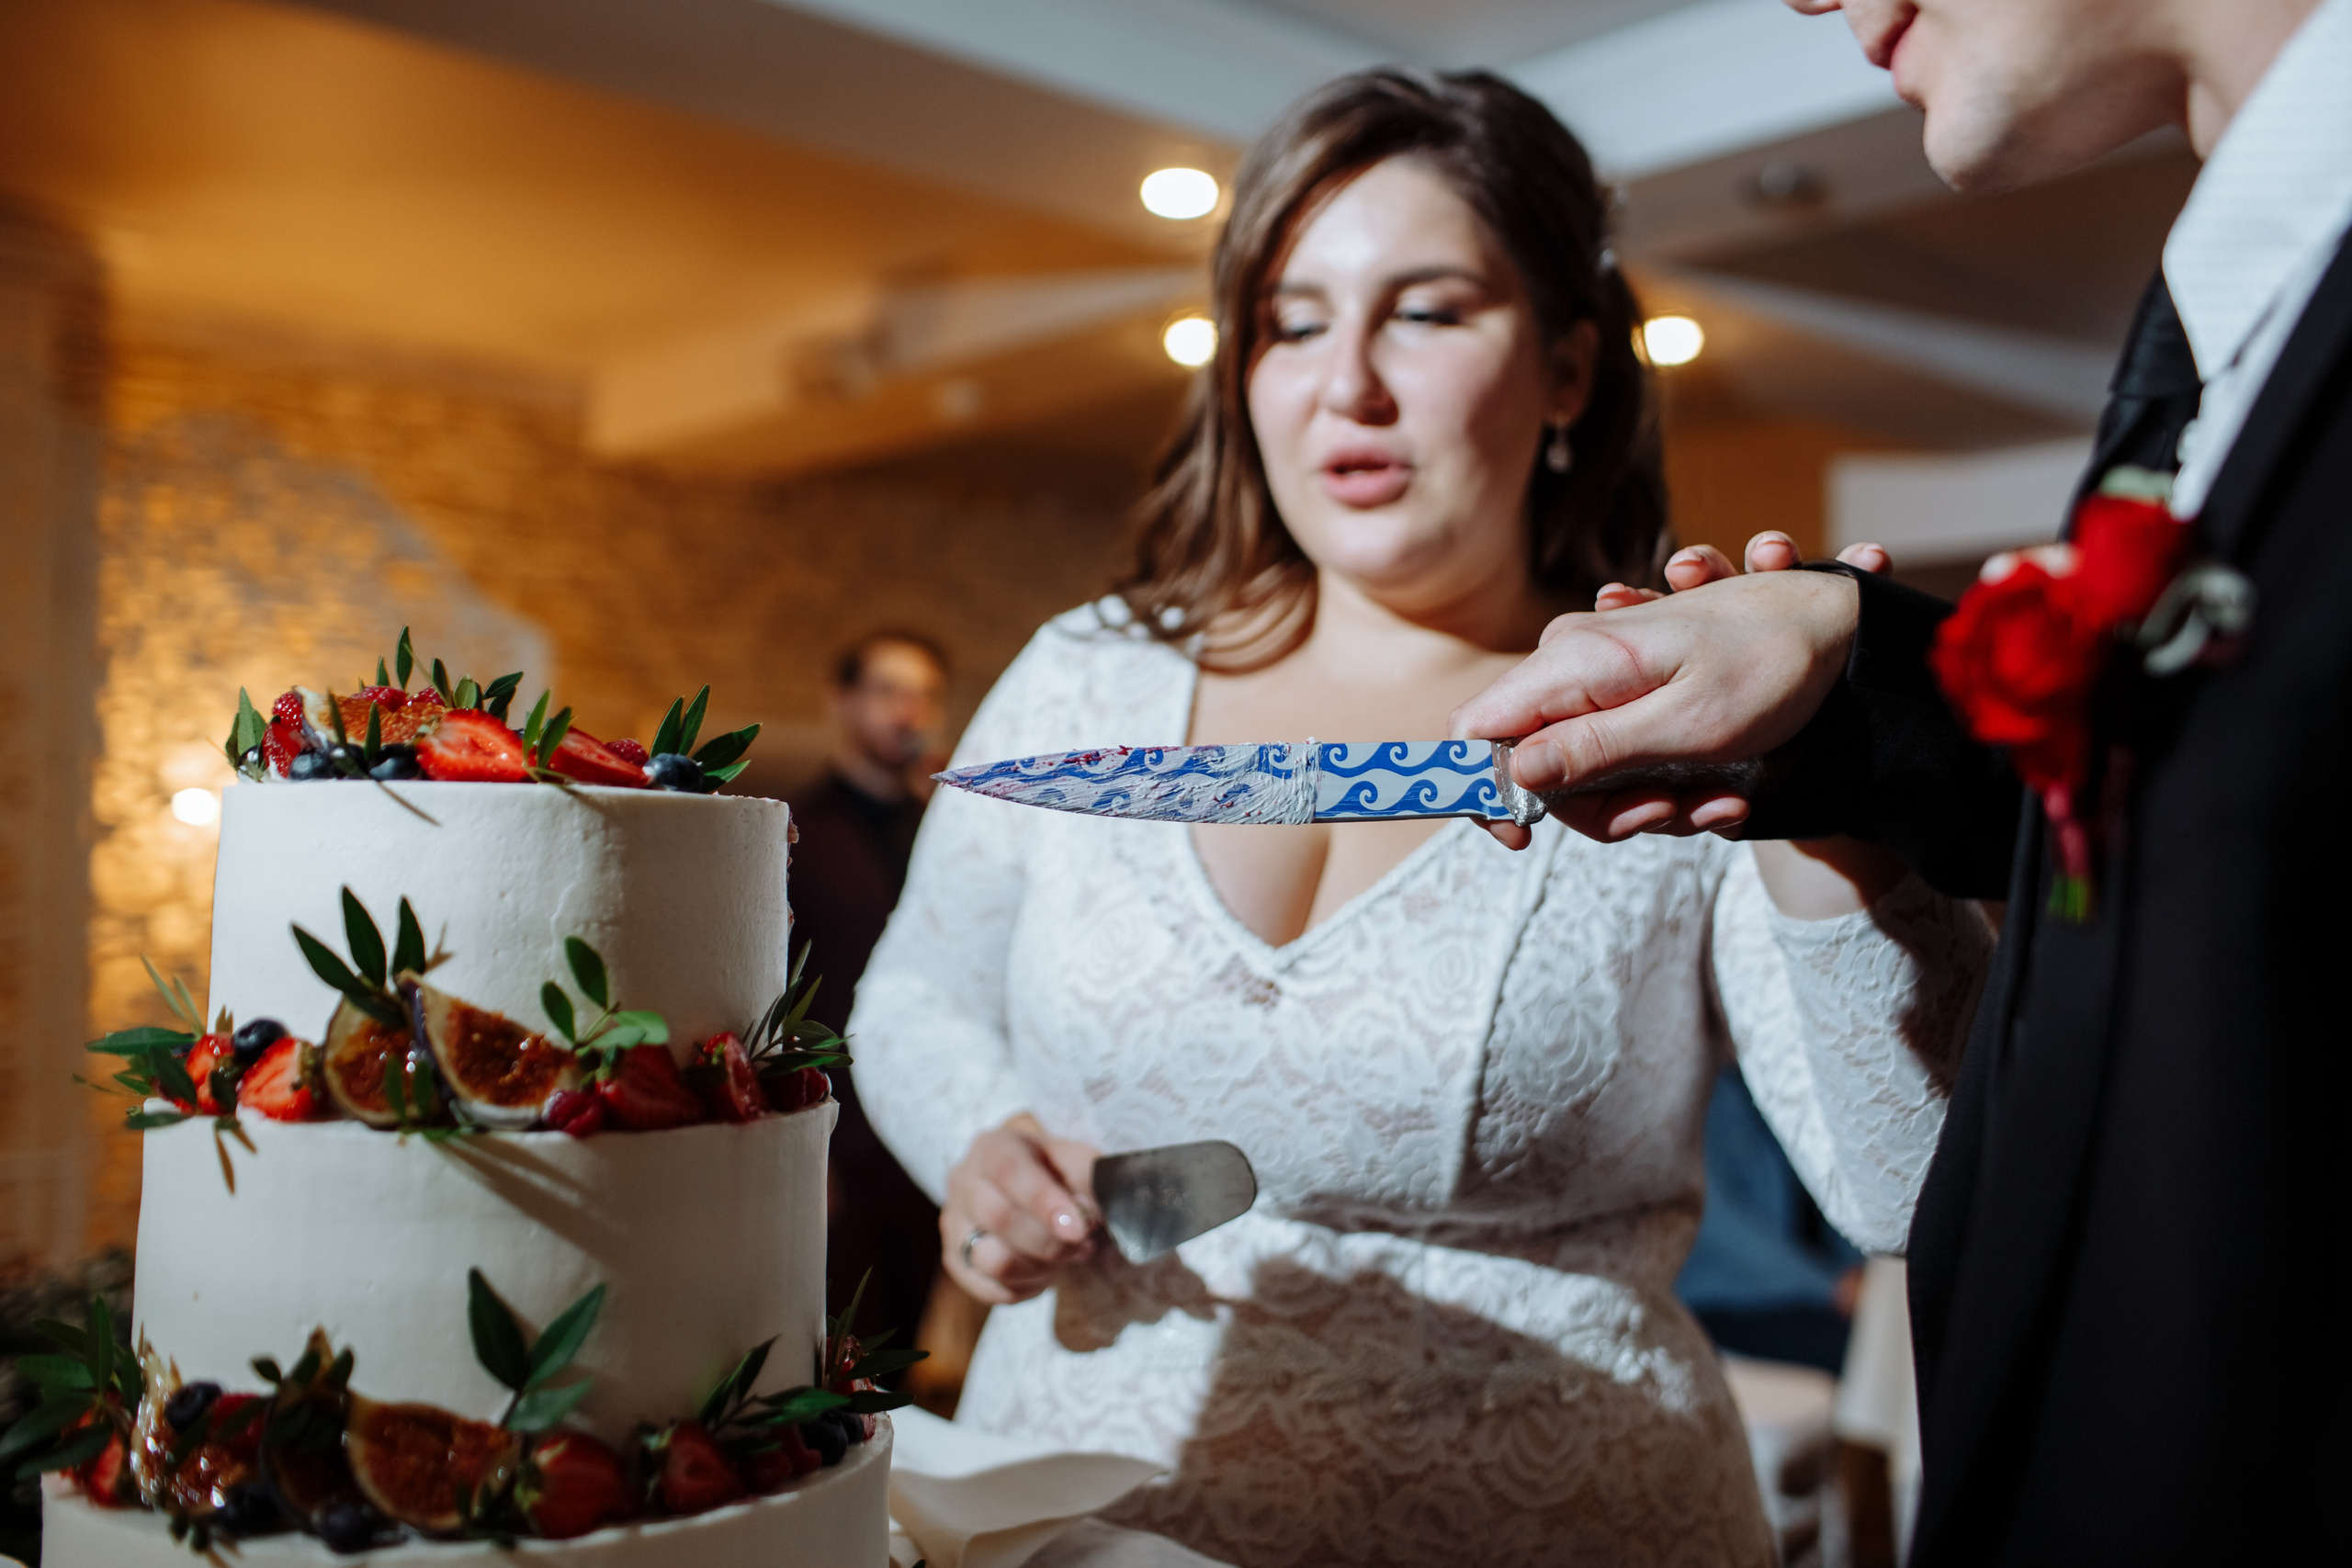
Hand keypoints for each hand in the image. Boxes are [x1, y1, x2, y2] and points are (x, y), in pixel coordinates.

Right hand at [940, 1113, 1100, 1304]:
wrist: (1029, 1187)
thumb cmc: (1054, 1173)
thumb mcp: (1076, 1161)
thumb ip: (1088, 1177)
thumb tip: (1089, 1211)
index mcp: (993, 1148)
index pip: (1008, 1170)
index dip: (1044, 1202)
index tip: (1077, 1229)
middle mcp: (963, 1182)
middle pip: (998, 1218)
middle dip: (1050, 1241)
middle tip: (1081, 1244)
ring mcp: (954, 1223)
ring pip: (993, 1261)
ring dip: (1039, 1268)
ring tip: (1063, 1257)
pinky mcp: (956, 1261)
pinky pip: (992, 1289)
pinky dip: (1027, 1287)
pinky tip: (1044, 1271)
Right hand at [1452, 533, 1889, 846]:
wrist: (1839, 628)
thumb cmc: (1773, 668)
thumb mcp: (1684, 726)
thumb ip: (1590, 749)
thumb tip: (1513, 775)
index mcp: (1573, 662)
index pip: (1475, 731)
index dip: (1484, 791)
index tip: (1521, 840)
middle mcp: (1573, 663)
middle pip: (1534, 766)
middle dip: (1598, 808)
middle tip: (1664, 815)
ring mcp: (1601, 677)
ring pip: (1583, 771)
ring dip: (1647, 802)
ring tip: (1718, 800)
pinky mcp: (1631, 692)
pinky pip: (1620, 757)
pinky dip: (1668, 784)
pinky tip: (1723, 790)